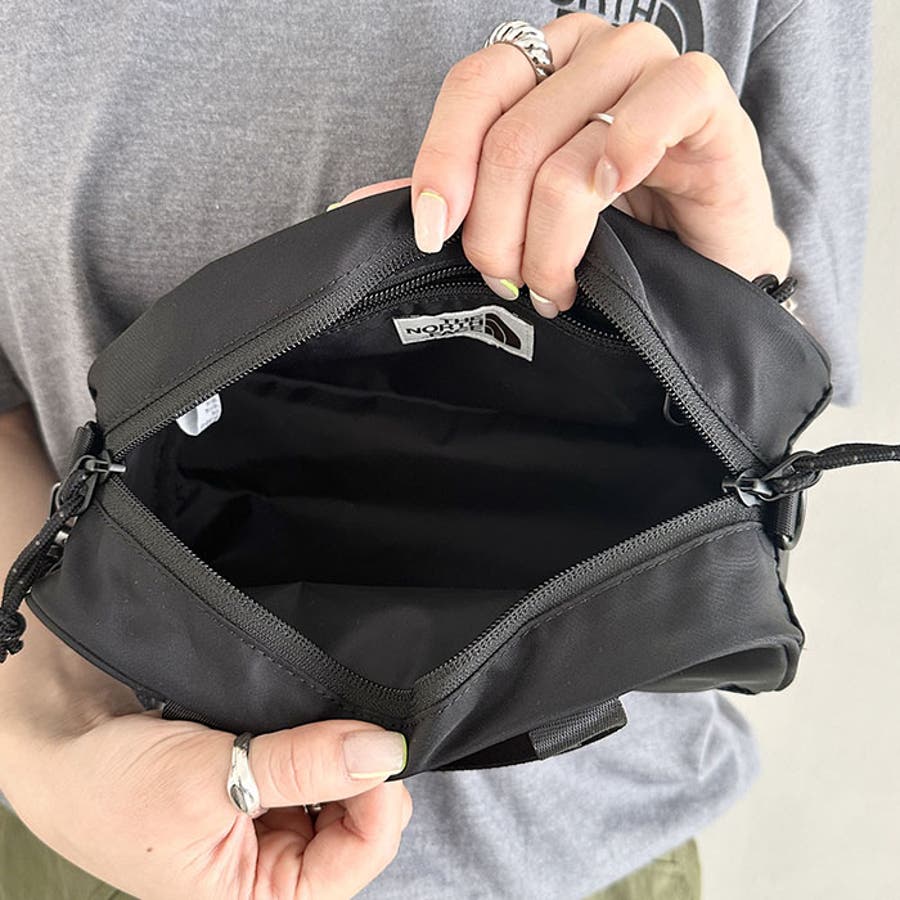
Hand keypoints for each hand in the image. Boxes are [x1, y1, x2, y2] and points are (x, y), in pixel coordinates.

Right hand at [2, 702, 410, 899]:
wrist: (64, 748)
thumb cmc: (113, 788)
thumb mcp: (212, 779)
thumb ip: (303, 765)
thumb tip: (383, 752)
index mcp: (260, 898)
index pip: (360, 855)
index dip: (379, 797)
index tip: (379, 741)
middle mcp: (271, 872)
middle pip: (361, 824)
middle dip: (362, 773)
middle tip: (352, 723)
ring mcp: (270, 829)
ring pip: (343, 790)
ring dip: (341, 753)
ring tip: (323, 721)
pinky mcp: (264, 790)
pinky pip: (316, 766)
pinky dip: (321, 740)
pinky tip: (310, 720)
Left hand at [329, 13, 790, 317]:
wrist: (703, 261)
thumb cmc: (610, 236)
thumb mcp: (520, 218)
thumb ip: (448, 203)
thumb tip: (352, 208)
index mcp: (540, 67)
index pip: (472, 88)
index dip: (441, 161)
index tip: (431, 233)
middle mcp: (589, 54)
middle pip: (511, 135)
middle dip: (496, 231)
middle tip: (507, 284)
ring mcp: (649, 69)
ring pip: (568, 153)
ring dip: (552, 241)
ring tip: (556, 288)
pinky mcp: (706, 97)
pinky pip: (660, 106)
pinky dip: (626, 158)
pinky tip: (616, 201)